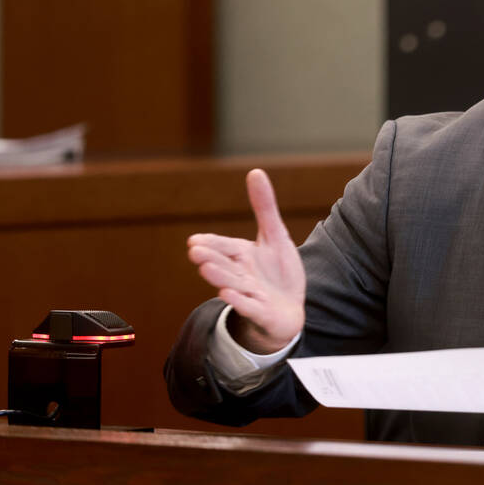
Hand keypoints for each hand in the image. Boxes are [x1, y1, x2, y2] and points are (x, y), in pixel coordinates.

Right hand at [187, 169, 306, 353]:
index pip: (225, 247)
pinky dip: (240, 301)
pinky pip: (250, 307)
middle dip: (211, 258)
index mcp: (242, 256)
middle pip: (225, 266)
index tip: (194, 240)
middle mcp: (242, 275)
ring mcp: (251, 295)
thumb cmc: (278, 272)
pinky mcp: (263, 313)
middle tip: (194, 251)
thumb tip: (255, 171)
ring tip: (205, 268)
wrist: (289, 310)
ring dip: (220, 277)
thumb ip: (264, 207)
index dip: (211, 243)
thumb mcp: (275, 235)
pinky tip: (228, 293)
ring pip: (234, 285)